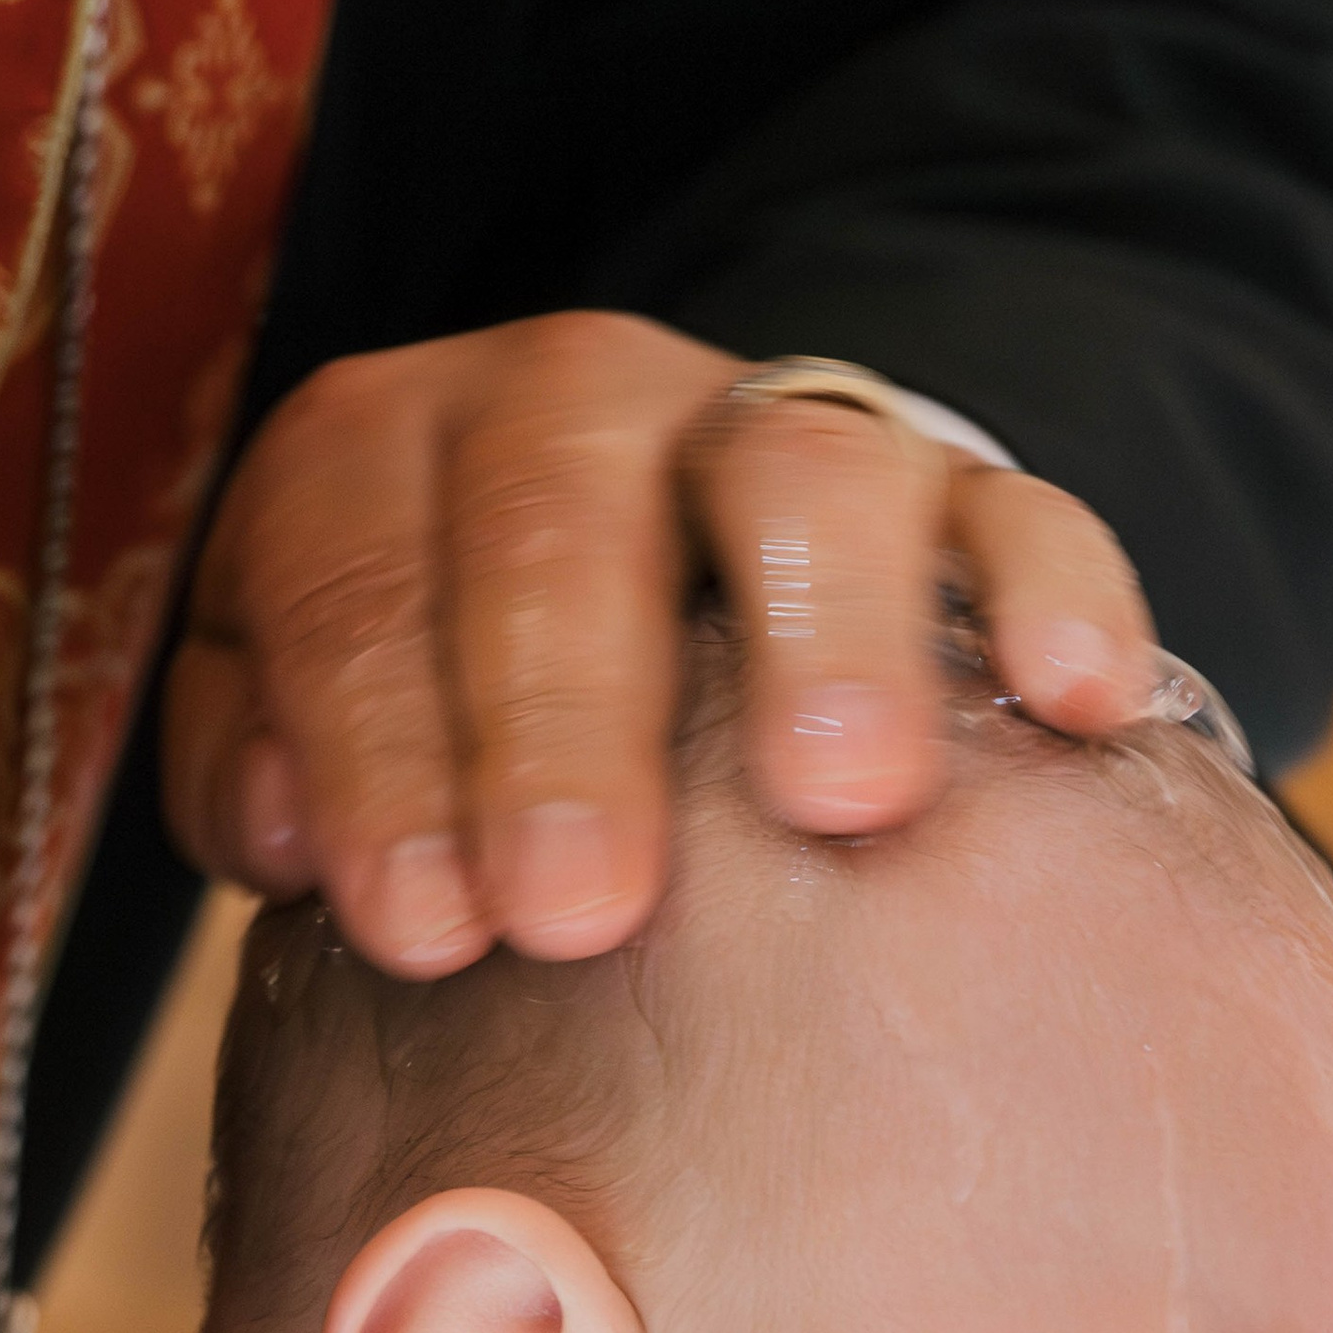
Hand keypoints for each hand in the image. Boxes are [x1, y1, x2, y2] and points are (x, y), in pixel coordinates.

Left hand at [165, 308, 1152, 977]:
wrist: (659, 643)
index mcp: (391, 460)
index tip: (419, 924)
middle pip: (557, 512)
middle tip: (575, 908)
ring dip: (814, 632)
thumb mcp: (316, 740)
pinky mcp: (959, 499)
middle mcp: (580, 408)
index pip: (353, 565)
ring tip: (832, 800)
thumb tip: (283, 829)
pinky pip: (1021, 514)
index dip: (378, 743)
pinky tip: (1072, 702)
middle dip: (561, 717)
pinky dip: (1047, 594)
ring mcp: (775, 438)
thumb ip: (259, 773)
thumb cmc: (451, 750)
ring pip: (800, 473)